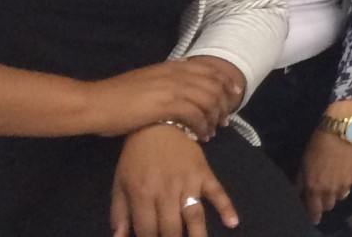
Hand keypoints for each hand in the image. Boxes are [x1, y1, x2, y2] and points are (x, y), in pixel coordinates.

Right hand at [87, 59, 241, 138]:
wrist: (96, 103)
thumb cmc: (116, 96)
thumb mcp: (146, 79)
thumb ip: (165, 78)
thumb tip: (183, 77)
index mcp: (171, 66)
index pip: (209, 68)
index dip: (225, 80)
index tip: (234, 93)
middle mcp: (176, 73)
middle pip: (214, 83)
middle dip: (225, 102)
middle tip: (226, 119)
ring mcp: (173, 87)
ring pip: (208, 99)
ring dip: (214, 117)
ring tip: (213, 131)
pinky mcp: (167, 104)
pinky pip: (196, 114)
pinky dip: (202, 126)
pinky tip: (201, 136)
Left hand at [109, 124, 236, 236]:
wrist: (158, 125)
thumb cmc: (136, 158)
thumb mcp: (120, 183)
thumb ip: (119, 213)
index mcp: (142, 193)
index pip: (147, 229)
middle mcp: (166, 190)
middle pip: (171, 227)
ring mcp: (188, 181)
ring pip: (194, 214)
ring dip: (198, 234)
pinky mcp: (204, 173)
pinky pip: (217, 191)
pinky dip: (227, 207)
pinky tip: (233, 223)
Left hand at [298, 121, 351, 221]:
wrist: (342, 127)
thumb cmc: (318, 143)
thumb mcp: (304, 162)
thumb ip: (301, 180)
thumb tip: (298, 193)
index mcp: (316, 186)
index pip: (315, 209)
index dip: (314, 214)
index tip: (315, 216)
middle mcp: (333, 188)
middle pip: (330, 204)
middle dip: (327, 200)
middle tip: (325, 191)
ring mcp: (348, 182)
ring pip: (343, 194)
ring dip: (339, 189)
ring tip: (338, 177)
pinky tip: (349, 164)